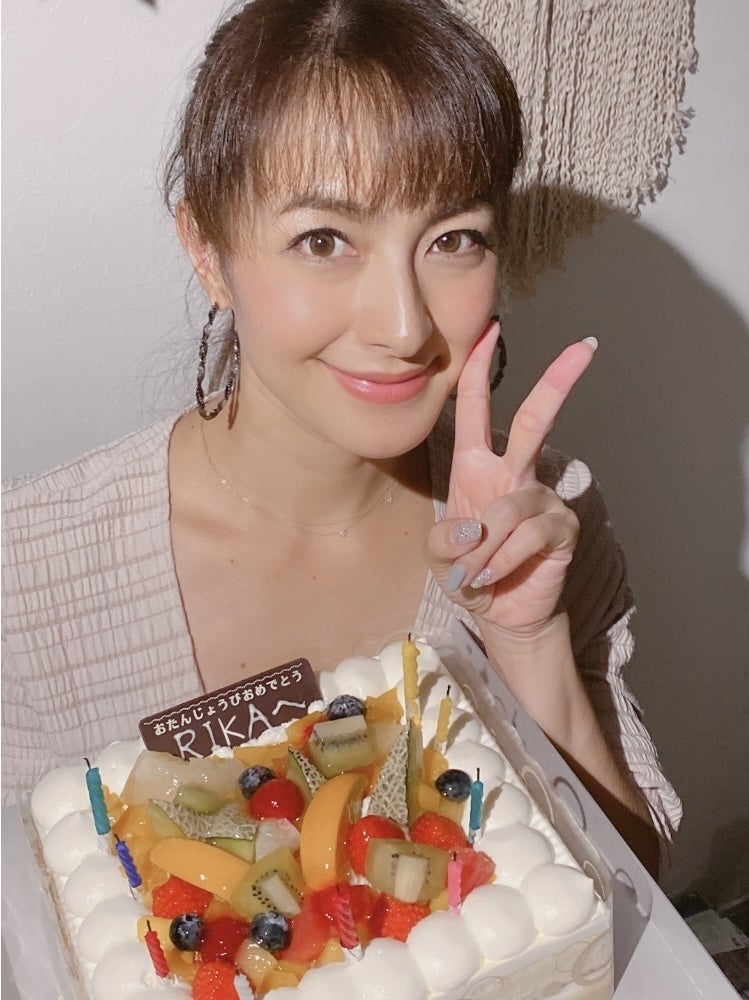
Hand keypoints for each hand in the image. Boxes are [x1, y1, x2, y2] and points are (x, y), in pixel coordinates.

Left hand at [424, 320, 596, 636]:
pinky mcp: (561, 528)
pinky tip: (496, 577)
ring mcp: (540, 499)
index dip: (479, 369)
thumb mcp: (440, 558)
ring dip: (486, 548)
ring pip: (512, 506)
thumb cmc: (469, 573)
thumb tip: (475, 527)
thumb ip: (443, 542)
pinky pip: (528, 536)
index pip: (477, 408)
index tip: (491, 330)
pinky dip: (504, 560)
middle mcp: (512, 473)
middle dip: (558, 383)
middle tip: (585, 348)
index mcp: (475, 466)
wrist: (500, 612)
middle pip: (534, 420)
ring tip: (475, 574)